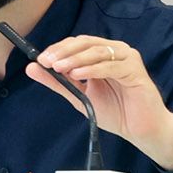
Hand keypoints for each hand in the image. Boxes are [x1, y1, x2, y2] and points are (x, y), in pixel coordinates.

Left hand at [29, 36, 172, 168]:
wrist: (140, 130)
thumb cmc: (115, 111)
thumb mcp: (79, 95)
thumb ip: (57, 81)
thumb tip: (31, 67)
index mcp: (102, 55)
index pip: (76, 43)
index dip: (58, 49)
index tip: (40, 59)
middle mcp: (115, 52)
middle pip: (85, 43)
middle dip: (64, 51)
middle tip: (47, 61)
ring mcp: (127, 59)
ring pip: (97, 52)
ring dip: (75, 58)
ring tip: (59, 68)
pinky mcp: (136, 71)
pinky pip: (111, 66)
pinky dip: (93, 69)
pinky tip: (78, 74)